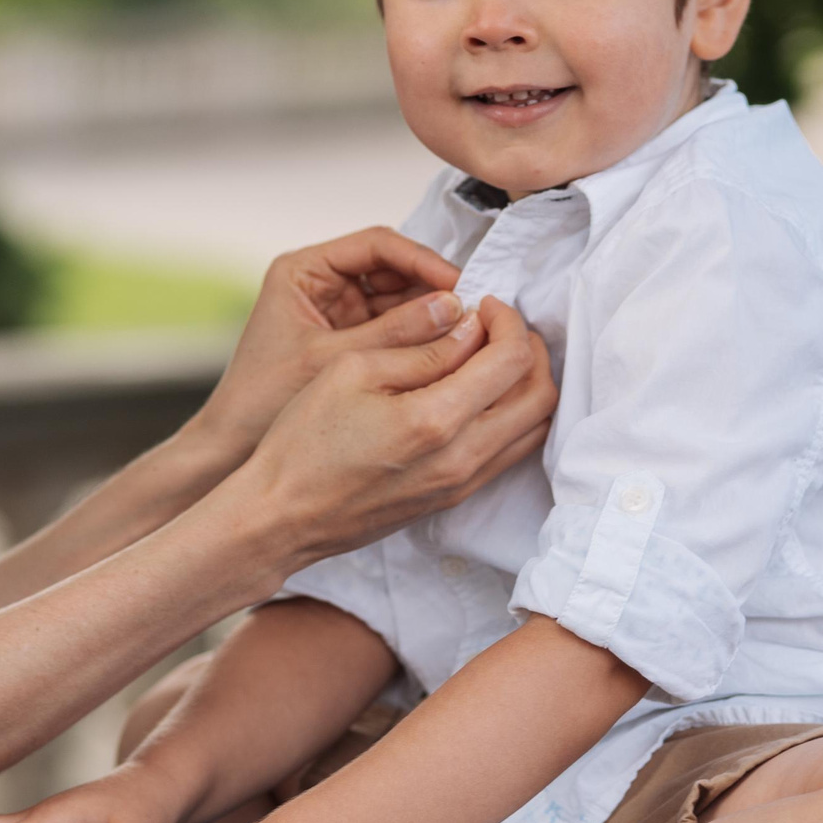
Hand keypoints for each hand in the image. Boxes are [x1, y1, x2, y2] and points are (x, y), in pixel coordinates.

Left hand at [187, 229, 465, 467]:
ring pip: (402, 301)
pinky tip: (450, 356)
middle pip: (396, 271)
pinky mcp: (352, 343)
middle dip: (435, 290)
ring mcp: (340, 314)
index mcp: (305, 271)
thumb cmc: (261, 400)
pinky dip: (422, 342)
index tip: (459, 284)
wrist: (232, 448)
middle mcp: (324, 285)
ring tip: (469, 336)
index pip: (378, 245)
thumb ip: (393, 334)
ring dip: (434, 317)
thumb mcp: (331, 362)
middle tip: (476, 313)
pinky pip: (397, 331)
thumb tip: (454, 308)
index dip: (423, 260)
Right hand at [244, 295, 555, 565]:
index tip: (483, 303)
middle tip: (495, 325)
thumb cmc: (303, 442)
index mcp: (436, 419)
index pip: (511, 358)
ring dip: (525, 383)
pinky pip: (510, 452)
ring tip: (488, 356)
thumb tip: (468, 329)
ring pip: (534, 427)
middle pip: (540, 394)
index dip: (507, 320)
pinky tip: (475, 394)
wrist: (281, 518)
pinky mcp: (454, 498)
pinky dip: (510, 415)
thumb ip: (419, 349)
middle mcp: (462, 457)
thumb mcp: (351, 372)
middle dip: (528, 348)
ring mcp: (462, 484)